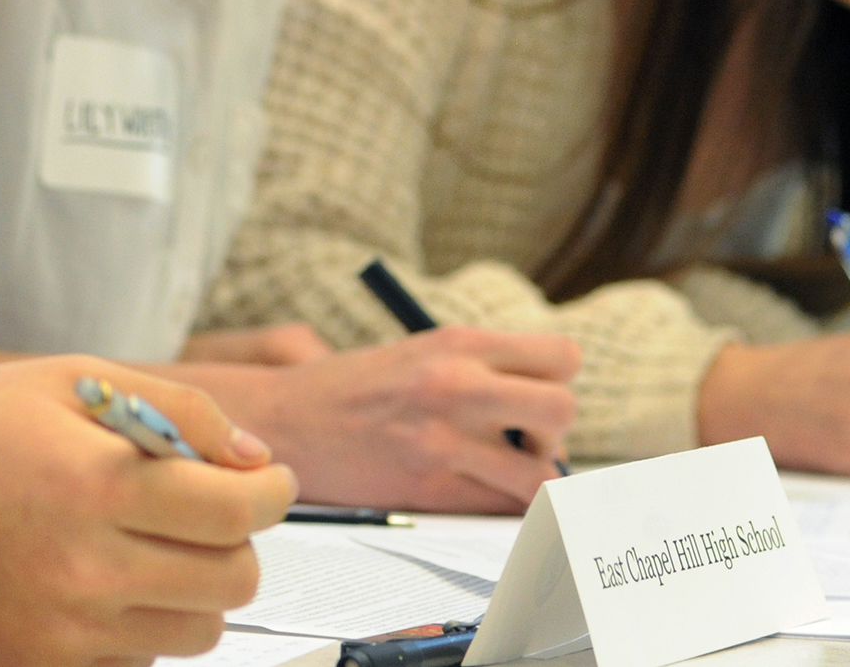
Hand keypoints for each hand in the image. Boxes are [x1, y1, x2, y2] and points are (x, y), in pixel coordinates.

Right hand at [0, 353, 296, 666]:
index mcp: (98, 484)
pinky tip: (108, 585)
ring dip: (196, 587)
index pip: (235, 511)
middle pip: (232, 579)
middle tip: (208, 510)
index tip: (268, 480)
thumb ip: (174, 407)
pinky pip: (142, 664)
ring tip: (152, 546)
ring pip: (198, 630)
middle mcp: (89, 566)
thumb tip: (251, 456)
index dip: (271, 492)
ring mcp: (69, 629)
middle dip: (237, 539)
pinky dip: (145, 628)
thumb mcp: (68, 380)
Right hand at [186, 328, 578, 512]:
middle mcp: (456, 384)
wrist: (286, 421)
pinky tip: (470, 492)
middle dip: (554, 434)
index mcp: (457, 342)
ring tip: (498, 474)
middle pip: (563, 408)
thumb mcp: (419, 353)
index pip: (562, 357)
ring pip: (543, 475)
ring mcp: (444, 439)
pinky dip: (498, 507)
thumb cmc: (354, 389)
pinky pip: (500, 507)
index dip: (557, 383)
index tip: (532, 399)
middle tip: (523, 442)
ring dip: (531, 480)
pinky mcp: (429, 487)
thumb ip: (478, 369)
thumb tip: (542, 409)